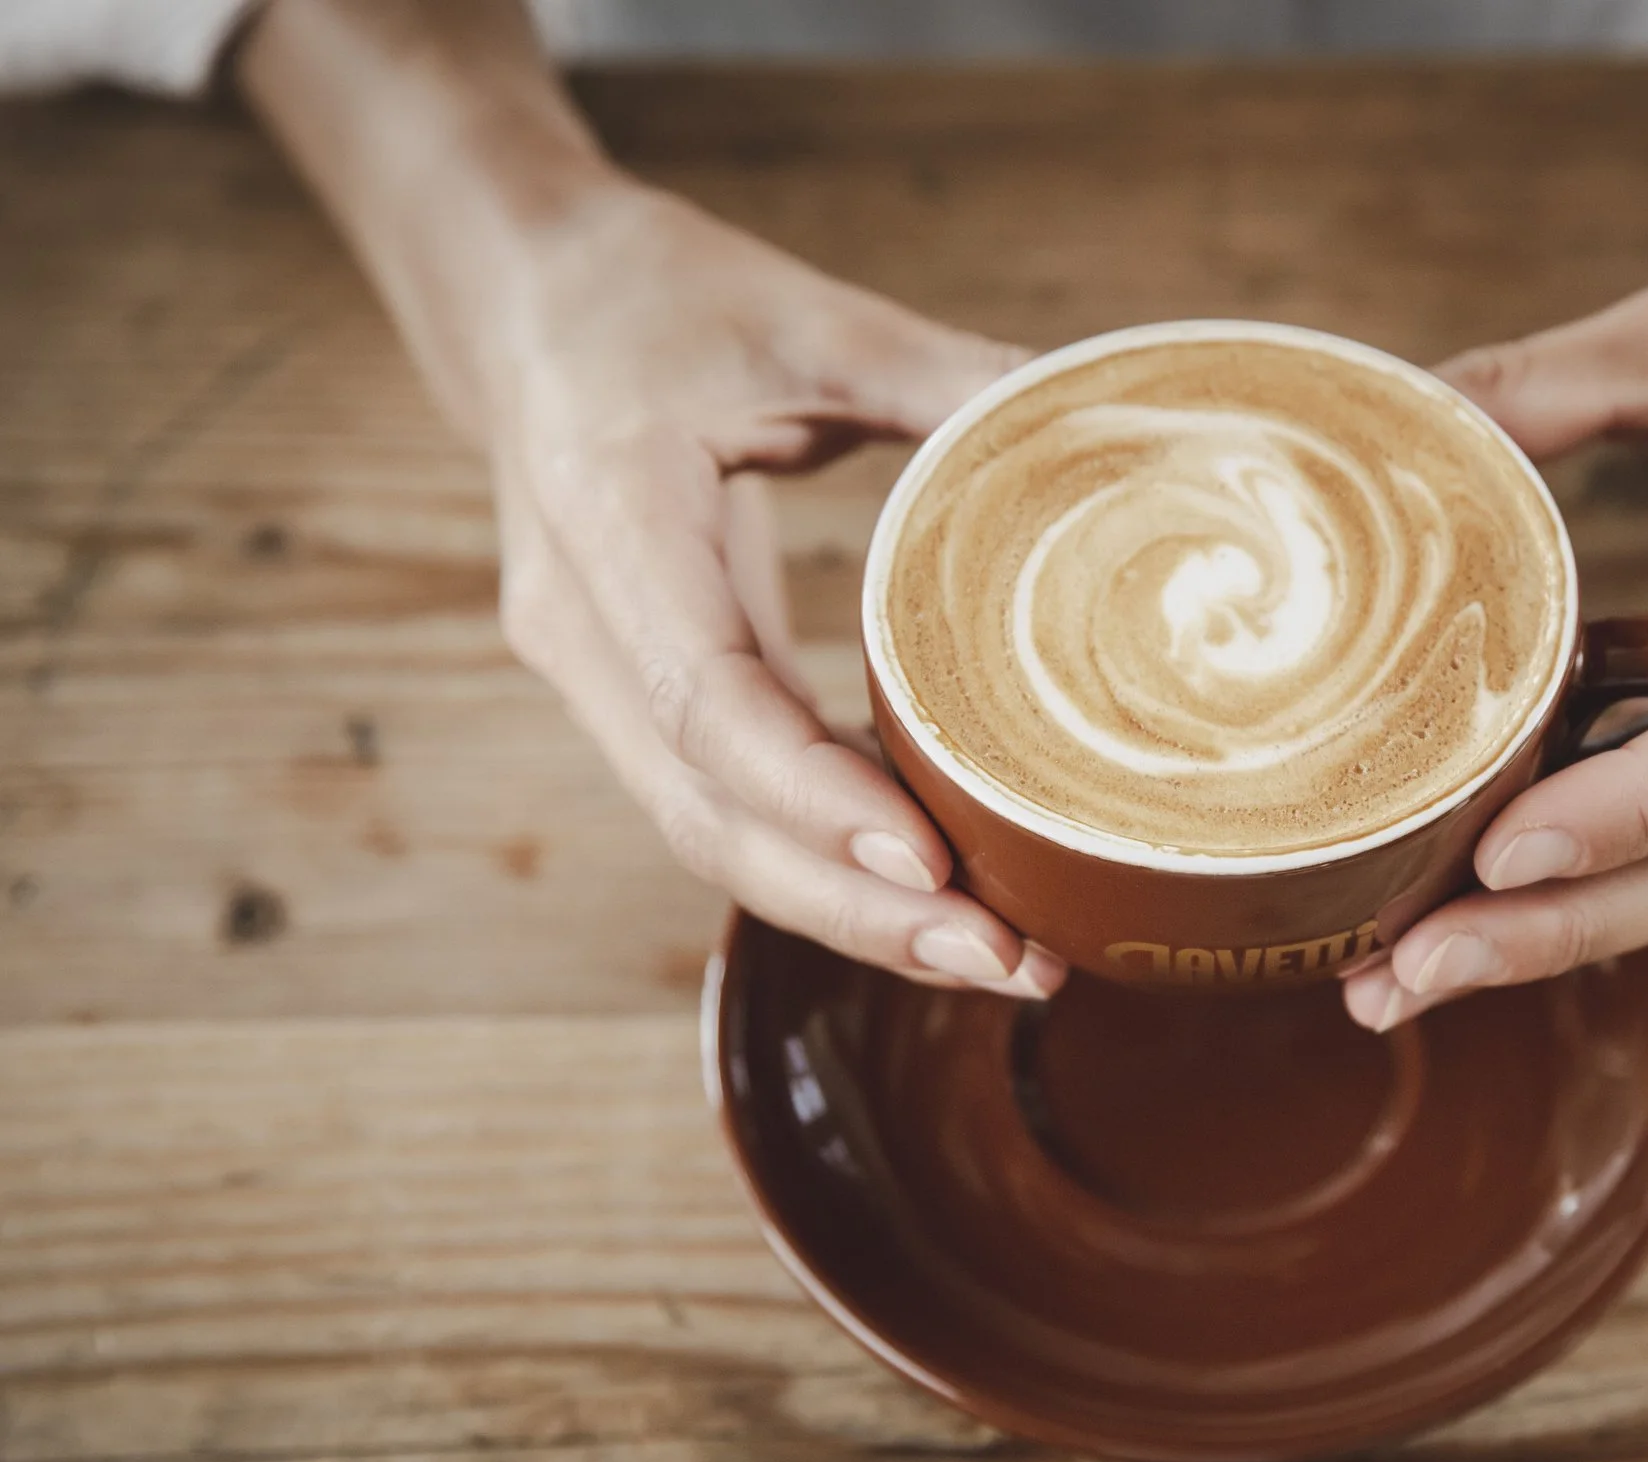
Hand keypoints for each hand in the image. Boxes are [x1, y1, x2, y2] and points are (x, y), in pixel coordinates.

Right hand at [239, 0, 1063, 995]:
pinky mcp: (631, 694)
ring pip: (707, 834)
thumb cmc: (655, 296)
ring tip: (996, 958)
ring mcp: (592, 673)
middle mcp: (580, 622)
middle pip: (707, 815)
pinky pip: (720, 803)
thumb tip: (1106, 426)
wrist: (521, 293)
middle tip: (1007, 960)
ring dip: (844, 912)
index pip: (704, 700)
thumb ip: (949, 378)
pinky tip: (930, 896)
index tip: (929, 863)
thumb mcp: (808, 316)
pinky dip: (819, 861)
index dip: (815, 797)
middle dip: (854, 908)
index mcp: (609, 513)